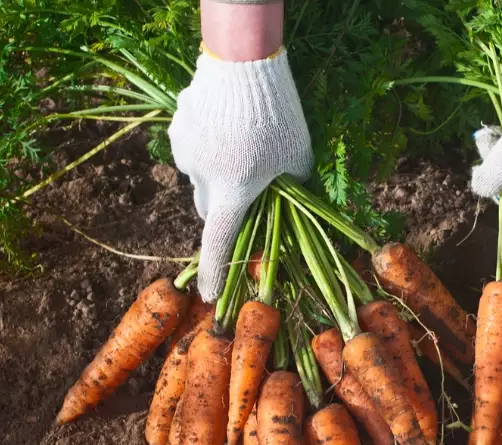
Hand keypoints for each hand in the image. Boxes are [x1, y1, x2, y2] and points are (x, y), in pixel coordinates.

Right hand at [169, 49, 311, 301]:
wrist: (245, 64)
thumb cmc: (279, 116)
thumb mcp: (298, 159)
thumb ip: (291, 188)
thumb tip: (286, 203)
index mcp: (232, 192)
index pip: (219, 243)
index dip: (215, 273)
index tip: (209, 297)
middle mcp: (201, 178)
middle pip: (210, 209)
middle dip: (228, 209)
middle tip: (251, 192)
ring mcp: (185, 151)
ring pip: (201, 177)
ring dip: (219, 174)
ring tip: (244, 145)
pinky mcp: (177, 127)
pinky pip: (193, 148)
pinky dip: (209, 147)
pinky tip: (228, 125)